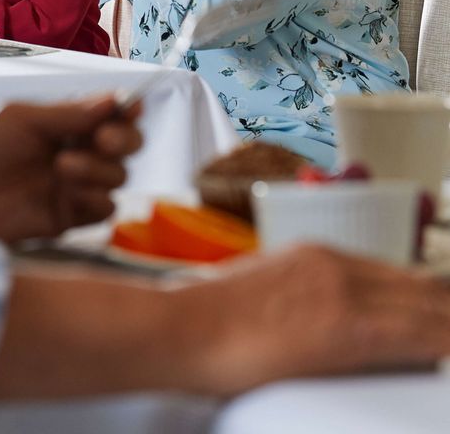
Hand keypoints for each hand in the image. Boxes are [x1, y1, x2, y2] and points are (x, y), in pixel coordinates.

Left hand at [0, 94, 142, 241]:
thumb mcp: (23, 119)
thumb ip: (69, 113)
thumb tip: (115, 99)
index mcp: (65, 123)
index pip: (111, 114)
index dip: (127, 110)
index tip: (131, 108)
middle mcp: (76, 151)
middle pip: (127, 144)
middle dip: (124, 140)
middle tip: (103, 139)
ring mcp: (74, 185)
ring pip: (118, 176)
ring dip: (100, 169)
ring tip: (62, 166)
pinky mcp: (69, 217)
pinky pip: (104, 208)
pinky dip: (95, 198)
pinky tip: (69, 193)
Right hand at [0, 243, 449, 400]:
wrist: (182, 327)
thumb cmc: (207, 320)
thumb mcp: (263, 290)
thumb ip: (304, 297)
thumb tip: (329, 322)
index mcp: (315, 255)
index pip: (398, 275)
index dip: (431, 298)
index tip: (440, 312)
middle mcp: (335, 263)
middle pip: (424, 285)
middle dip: (445, 307)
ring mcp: (344, 290)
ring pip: (432, 304)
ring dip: (447, 322)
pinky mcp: (348, 325)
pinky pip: (423, 333)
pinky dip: (443, 339)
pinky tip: (447, 350)